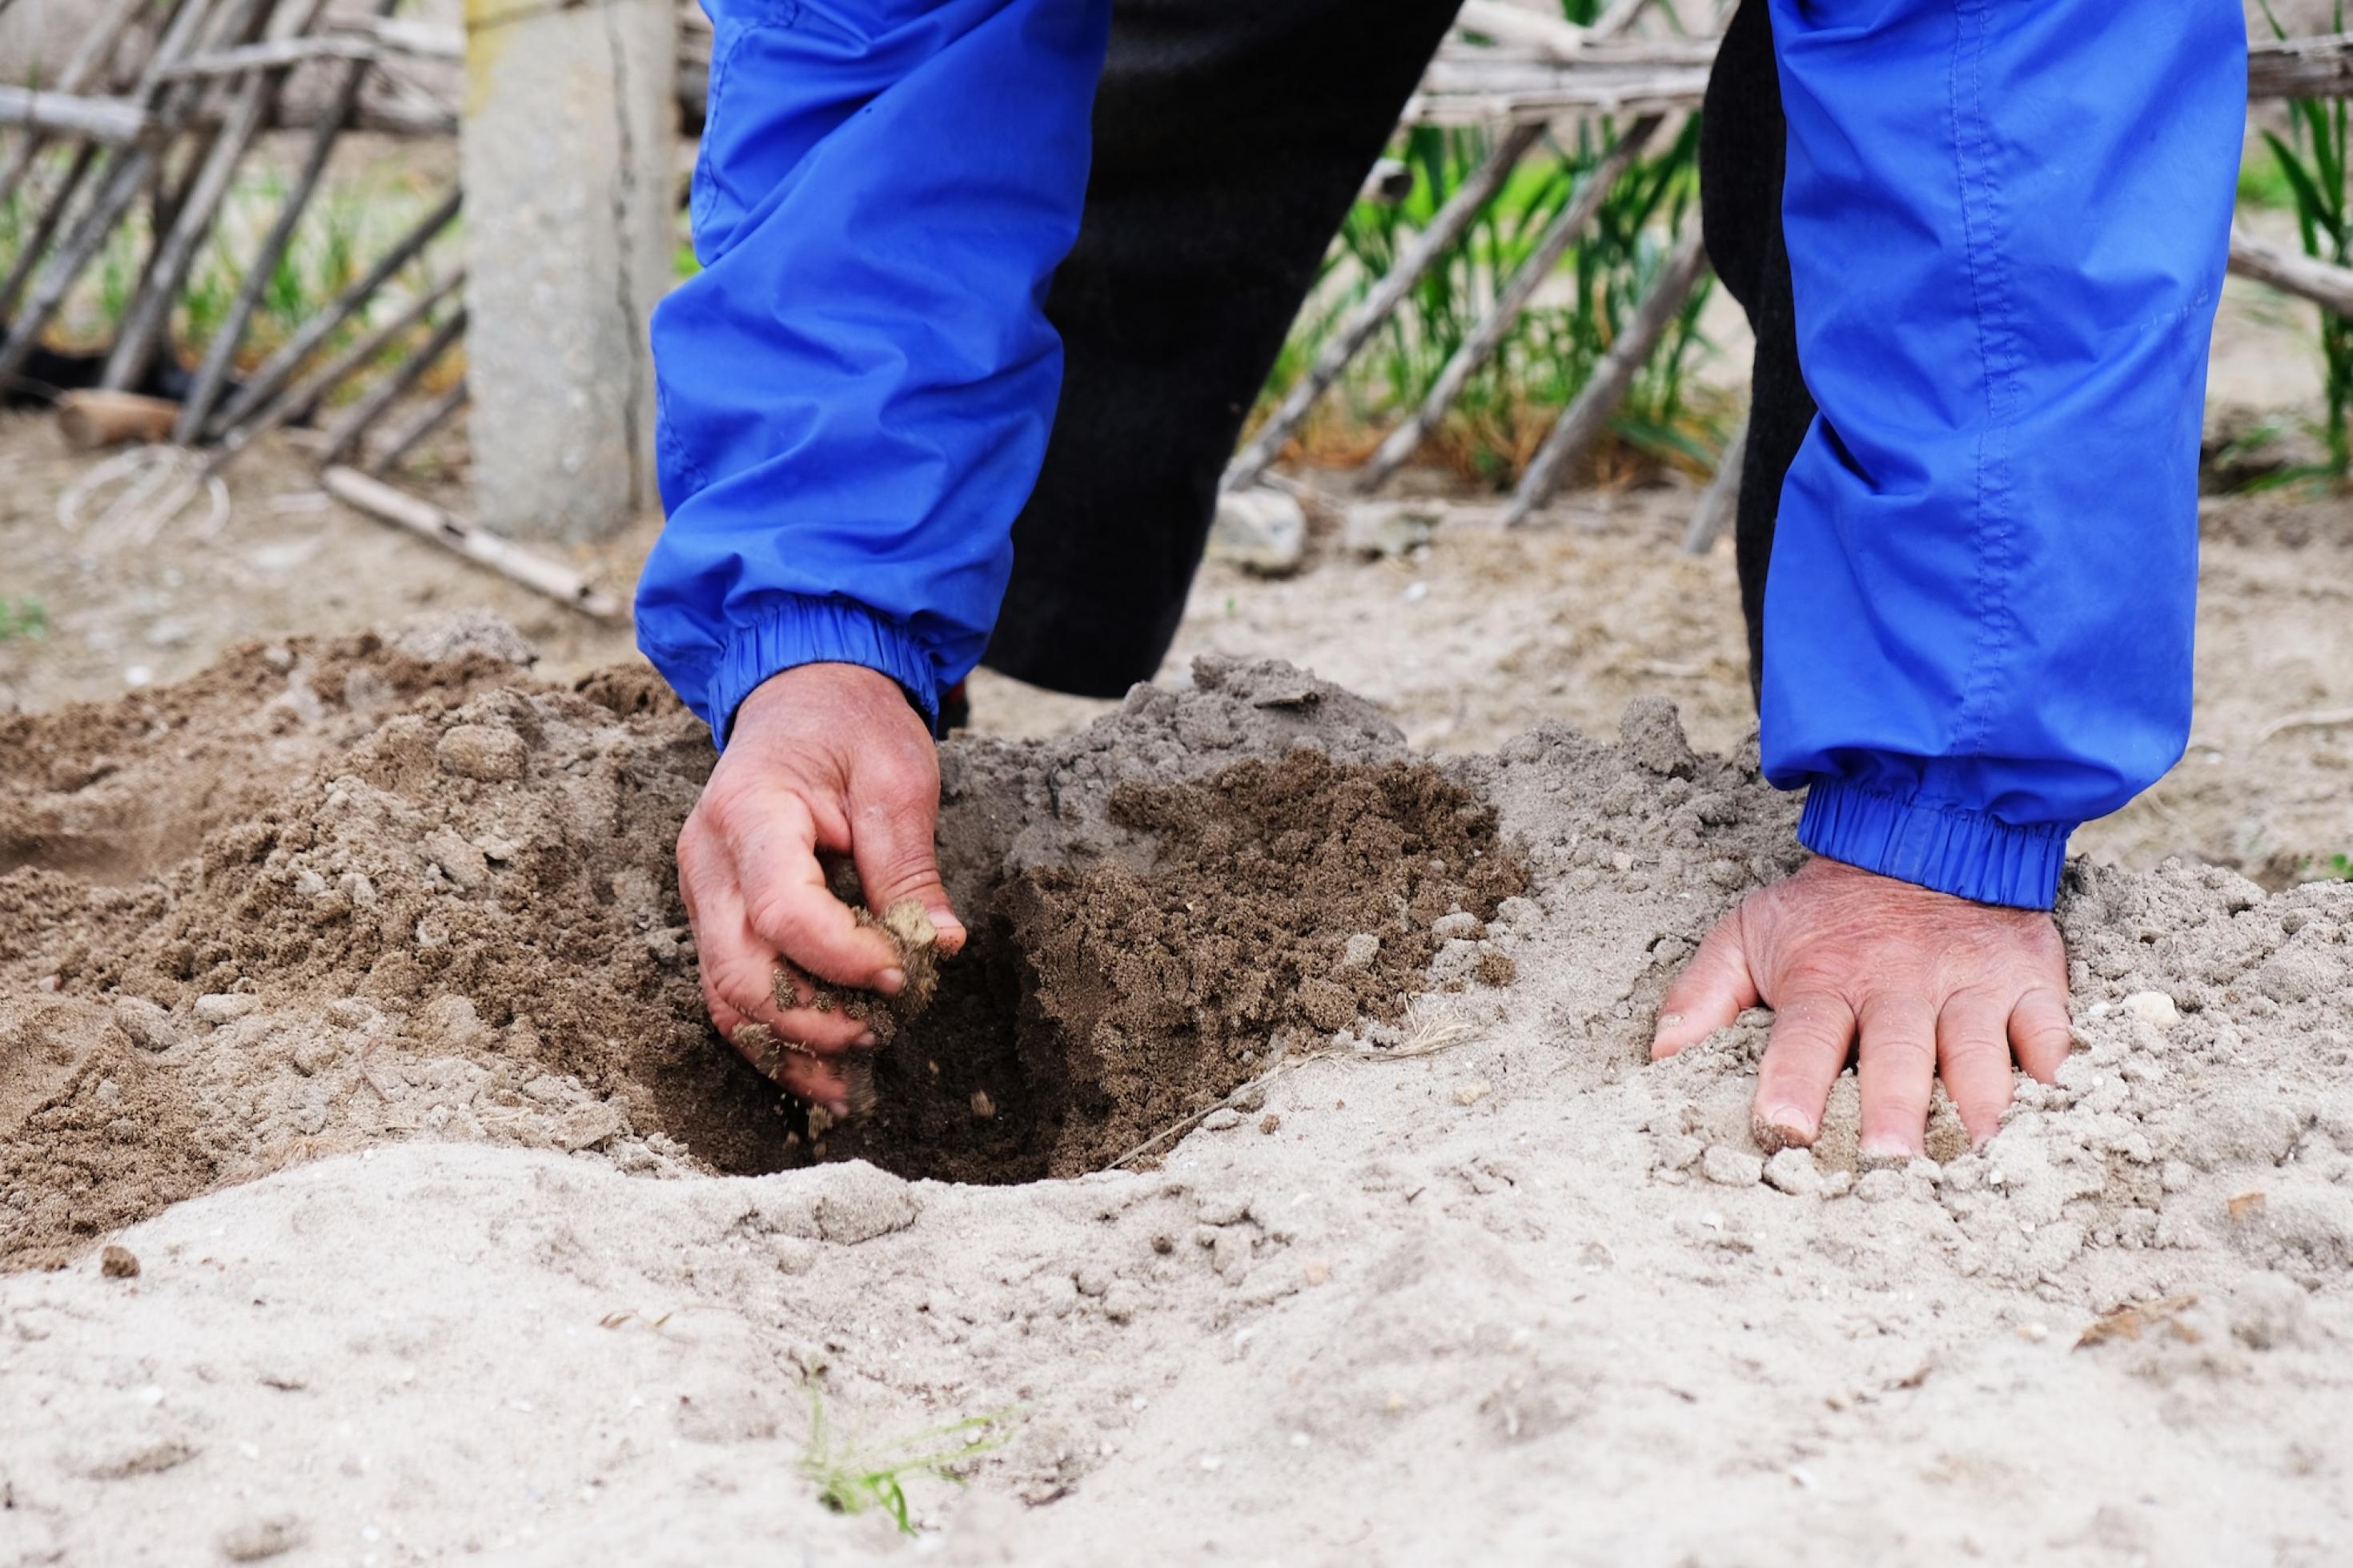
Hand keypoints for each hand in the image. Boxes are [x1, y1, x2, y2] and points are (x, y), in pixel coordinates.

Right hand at [676, 662, 967, 1111]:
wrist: (802, 694)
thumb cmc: (851, 725)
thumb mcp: (897, 775)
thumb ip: (910, 863)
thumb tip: (939, 946)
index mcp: (750, 813)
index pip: (782, 912)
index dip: (844, 958)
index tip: (903, 975)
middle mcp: (708, 861)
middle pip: (739, 971)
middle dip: (812, 1018)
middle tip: (882, 1032)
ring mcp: (704, 894)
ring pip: (725, 997)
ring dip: (788, 1047)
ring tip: (854, 1082)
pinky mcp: (718, 917)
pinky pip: (730, 993)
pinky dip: (774, 1039)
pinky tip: (825, 1072)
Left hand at [1651, 855, 2071, 1158]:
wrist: (1925, 832)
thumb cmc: (1829, 911)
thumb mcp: (1751, 931)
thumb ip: (1706, 993)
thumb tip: (1661, 1058)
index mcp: (1826, 978)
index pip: (1804, 1037)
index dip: (1793, 1082)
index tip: (1783, 1127)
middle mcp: (1900, 983)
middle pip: (1897, 1056)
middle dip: (1893, 1112)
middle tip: (1888, 1165)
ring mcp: (1970, 984)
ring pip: (1979, 1055)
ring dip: (1980, 1109)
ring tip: (1981, 1162)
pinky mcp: (2030, 980)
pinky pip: (2052, 1032)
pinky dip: (2058, 1074)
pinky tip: (2059, 1117)